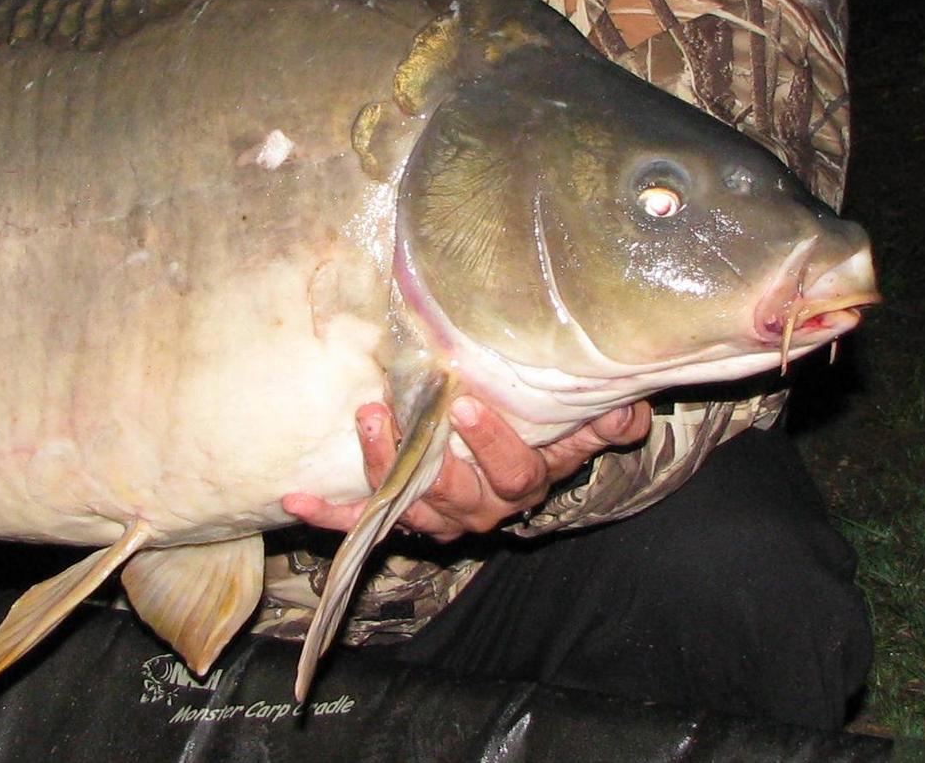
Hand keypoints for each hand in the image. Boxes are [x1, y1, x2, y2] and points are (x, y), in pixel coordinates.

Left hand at [281, 397, 651, 542]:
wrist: (515, 466)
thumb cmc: (545, 434)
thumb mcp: (577, 427)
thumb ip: (603, 420)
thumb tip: (628, 407)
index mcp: (521, 483)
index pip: (514, 471)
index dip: (492, 443)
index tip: (468, 404)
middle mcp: (477, 507)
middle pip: (451, 492)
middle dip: (421, 454)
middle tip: (394, 410)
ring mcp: (435, 514)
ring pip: (406, 502)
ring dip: (378, 467)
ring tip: (365, 419)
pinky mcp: (396, 513)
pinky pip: (362, 520)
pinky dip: (330, 513)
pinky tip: (296, 499)